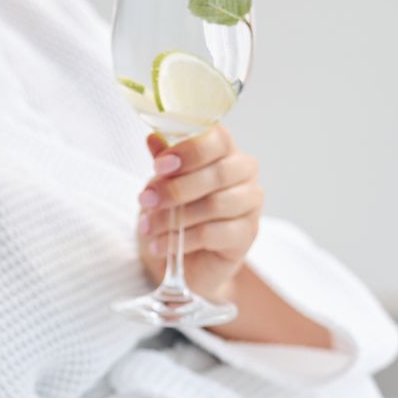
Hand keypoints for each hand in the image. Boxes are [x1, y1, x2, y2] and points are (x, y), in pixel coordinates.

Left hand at [135, 126, 263, 302]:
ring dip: (175, 218)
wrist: (187, 259)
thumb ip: (164, 163)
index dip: (189, 151)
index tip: (160, 166)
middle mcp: (244, 173)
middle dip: (176, 188)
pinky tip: (162, 246)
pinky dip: (183, 240)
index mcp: (225, 151)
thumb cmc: (179, 212)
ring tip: (148, 228)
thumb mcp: (164, 184)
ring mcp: (250, 204)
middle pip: (219, 174)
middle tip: (146, 200)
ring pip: (215, 205)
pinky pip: (214, 234)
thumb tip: (153, 139)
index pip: (218, 139)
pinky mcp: (247, 234)